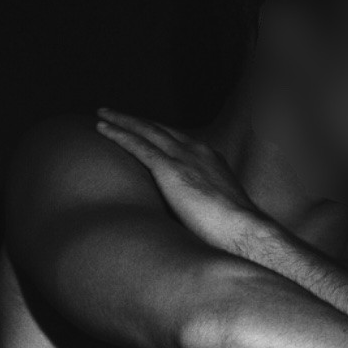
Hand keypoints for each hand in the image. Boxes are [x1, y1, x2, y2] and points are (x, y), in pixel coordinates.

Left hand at [95, 107, 262, 253]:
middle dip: (137, 121)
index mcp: (211, 160)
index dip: (159, 134)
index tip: (145, 132)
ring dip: (122, 121)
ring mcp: (183, 157)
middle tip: (116, 114)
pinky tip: (103, 128)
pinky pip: (138, 145)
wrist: (244, 230)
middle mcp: (197, 151)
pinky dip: (119, 134)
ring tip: (103, 115)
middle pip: (160, 129)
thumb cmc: (235, 232)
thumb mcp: (222, 212)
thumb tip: (192, 220)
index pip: (179, 141)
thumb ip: (204, 206)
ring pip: (145, 130)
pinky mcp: (169, 169)